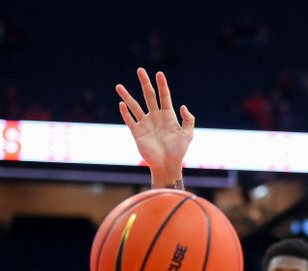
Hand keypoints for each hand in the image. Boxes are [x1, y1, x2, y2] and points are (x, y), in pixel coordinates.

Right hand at [115, 68, 194, 182]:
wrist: (167, 164)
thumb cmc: (179, 151)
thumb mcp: (188, 134)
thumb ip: (188, 120)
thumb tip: (182, 106)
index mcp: (168, 116)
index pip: (164, 96)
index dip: (162, 85)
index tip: (159, 73)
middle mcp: (156, 117)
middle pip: (149, 96)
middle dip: (145, 83)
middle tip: (140, 70)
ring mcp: (146, 124)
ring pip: (135, 106)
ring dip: (127, 96)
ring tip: (119, 86)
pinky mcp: (138, 133)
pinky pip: (130, 120)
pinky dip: (125, 113)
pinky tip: (121, 104)